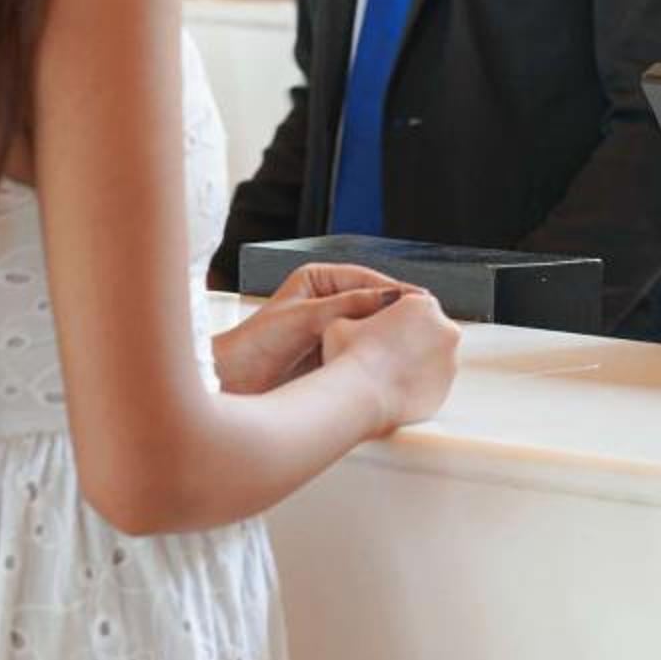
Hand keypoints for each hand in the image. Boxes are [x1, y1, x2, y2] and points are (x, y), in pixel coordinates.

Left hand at [211, 262, 415, 396]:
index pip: (365, 279)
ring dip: (387, 331)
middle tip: (426, 317)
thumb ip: (350, 305)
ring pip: (367, 324)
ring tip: (415, 337)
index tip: (419, 298)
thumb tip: (392, 296)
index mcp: (318, 279)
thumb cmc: (260, 342)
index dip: (393, 288)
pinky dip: (376, 349)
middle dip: (395, 309)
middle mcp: (326, 299)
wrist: (235, 381)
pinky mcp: (331, 351)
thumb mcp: (308, 317)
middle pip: (370, 300)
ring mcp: (330, 325)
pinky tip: (393, 355)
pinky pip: (360, 345)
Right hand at [322, 287, 461, 432]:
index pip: (411, 306)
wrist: (359, 398)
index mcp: (424, 304)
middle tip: (382, 356)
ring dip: (414, 365)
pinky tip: (393, 393)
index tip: (376, 332)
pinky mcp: (446, 391)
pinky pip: (430, 386)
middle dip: (409, 341)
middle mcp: (446, 329)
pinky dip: (415, 388)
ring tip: (385, 377)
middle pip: (427, 331)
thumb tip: (356, 320)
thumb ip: (358, 315)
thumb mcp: (341, 322)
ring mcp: (451, 362)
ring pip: (431, 360)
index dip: (391, 319)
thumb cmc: (349, 356)